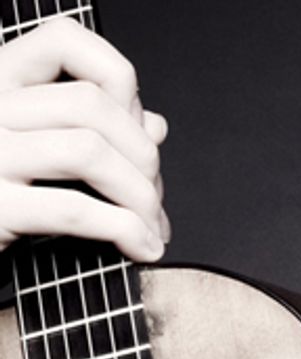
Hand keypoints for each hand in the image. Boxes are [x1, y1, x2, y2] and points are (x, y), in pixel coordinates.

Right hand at [0, 18, 167, 261]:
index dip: (118, 80)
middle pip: (92, 105)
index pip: (65, 40)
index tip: (138, 126)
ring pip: (89, 151)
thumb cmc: (10, 197)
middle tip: (155, 198)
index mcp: (1, 81)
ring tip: (153, 228)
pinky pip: (74, 209)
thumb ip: (99, 132)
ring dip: (140, 196)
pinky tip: (142, 247)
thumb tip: (154, 125)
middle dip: (144, 157)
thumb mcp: (48, 151)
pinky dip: (124, 230)